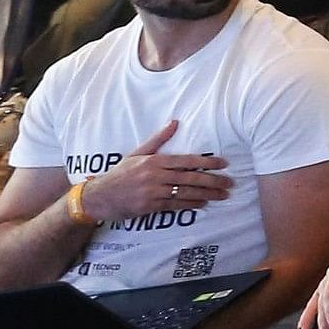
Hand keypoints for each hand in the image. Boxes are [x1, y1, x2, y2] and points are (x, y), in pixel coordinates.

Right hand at [79, 125, 229, 222]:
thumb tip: (175, 122)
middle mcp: (155, 175)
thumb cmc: (120, 174)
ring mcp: (153, 192)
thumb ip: (158, 140)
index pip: (186, 160)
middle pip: (190, 178)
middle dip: (213, 181)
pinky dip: (192, 204)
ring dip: (207, 194)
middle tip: (230, 183)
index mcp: (154, 161)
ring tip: (223, 195)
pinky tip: (204, 203)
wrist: (99, 196)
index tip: (224, 164)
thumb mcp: (137, 154)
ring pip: (186, 192)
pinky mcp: (150, 206)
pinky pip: (176, 205)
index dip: (207, 162)